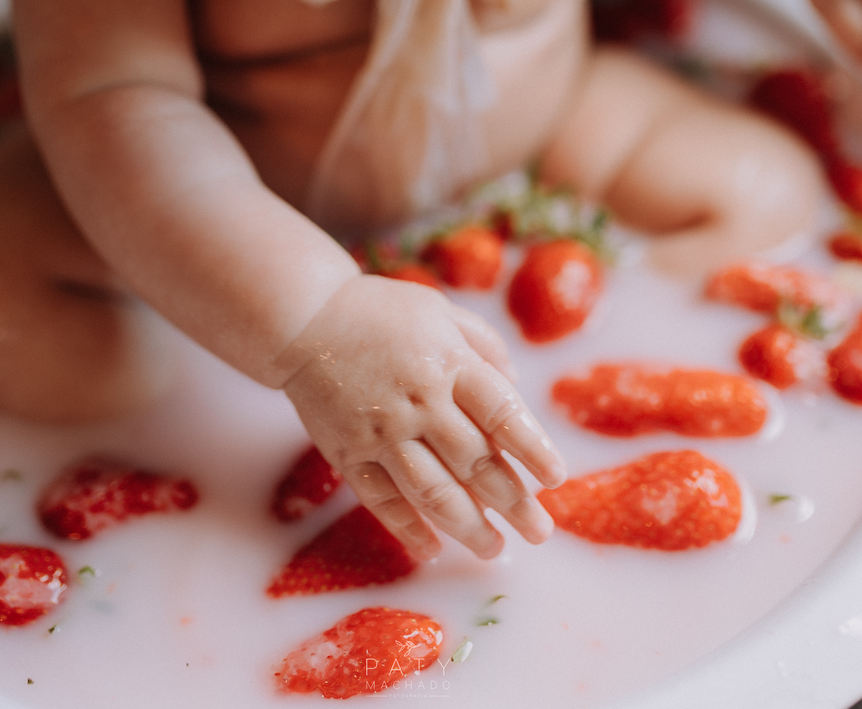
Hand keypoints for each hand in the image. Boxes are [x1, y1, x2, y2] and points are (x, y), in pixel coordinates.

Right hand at [279, 275, 565, 559]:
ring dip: (467, 526)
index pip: (502, 414)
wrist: (304, 319)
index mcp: (449, 364)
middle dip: (513, 503)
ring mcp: (382, 432)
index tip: (557, 479)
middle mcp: (419, 402)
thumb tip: (515, 387)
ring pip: (432, 491)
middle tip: (540, 532)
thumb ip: (485, 348)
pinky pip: (381, 500)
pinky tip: (433, 549)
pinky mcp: (349, 453)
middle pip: (475, 462)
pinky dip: (407, 529)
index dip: (533, 449)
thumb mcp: (443, 312)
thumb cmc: (383, 314)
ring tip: (495, 549)